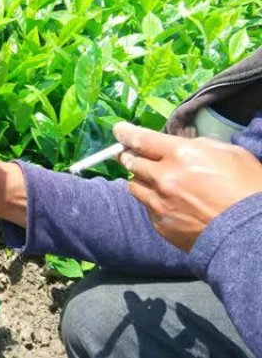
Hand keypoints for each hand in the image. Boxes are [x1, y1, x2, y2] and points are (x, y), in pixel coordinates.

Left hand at [114, 122, 261, 251]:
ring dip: (141, 180)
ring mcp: (159, 203)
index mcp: (181, 155)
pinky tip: (170, 204)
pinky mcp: (161, 225)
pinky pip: (147, 208)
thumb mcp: (229, 155)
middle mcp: (164, 178)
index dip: (126, 133)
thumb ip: (198, 146)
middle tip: (132, 154)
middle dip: (131, 156)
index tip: (118, 130)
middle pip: (131, 162)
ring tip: (155, 181)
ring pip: (134, 185)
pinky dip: (153, 203)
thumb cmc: (248, 191)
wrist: (251, 236)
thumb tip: (180, 145)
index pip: (141, 139)